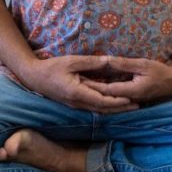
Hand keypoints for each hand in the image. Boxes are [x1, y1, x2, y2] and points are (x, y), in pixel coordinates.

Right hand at [21, 55, 139, 113]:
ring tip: (129, 106)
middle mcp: (78, 103)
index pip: (102, 101)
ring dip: (114, 109)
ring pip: (98, 110)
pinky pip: (93, 107)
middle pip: (103, 109)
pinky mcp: (74, 103)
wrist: (34, 78)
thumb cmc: (52, 67)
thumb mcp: (72, 61)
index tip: (131, 99)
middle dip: (120, 108)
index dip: (117, 101)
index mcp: (77, 93)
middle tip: (137, 106)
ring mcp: (76, 105)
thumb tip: (109, 61)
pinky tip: (113, 104)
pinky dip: (105, 107)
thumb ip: (91, 62)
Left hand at [82, 56, 171, 103]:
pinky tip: (96, 86)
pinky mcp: (132, 97)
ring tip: (81, 84)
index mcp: (131, 91)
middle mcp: (129, 98)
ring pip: (110, 98)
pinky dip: (105, 92)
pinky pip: (115, 96)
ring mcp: (131, 99)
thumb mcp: (143, 64)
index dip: (93, 85)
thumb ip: (124, 64)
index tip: (80, 79)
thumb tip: (107, 60)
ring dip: (96, 91)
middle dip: (91, 89)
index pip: (107, 90)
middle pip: (106, 96)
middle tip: (76, 82)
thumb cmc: (161, 72)